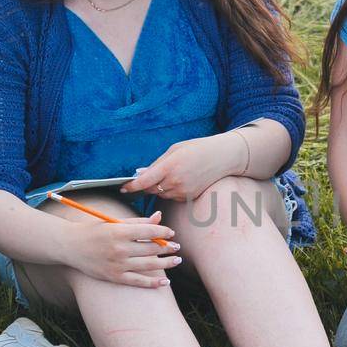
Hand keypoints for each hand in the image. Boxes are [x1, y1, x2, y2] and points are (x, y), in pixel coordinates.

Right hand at [61, 212, 179, 288]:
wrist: (70, 246)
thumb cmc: (94, 231)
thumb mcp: (114, 222)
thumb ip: (138, 221)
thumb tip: (159, 217)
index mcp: (119, 231)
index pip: (149, 231)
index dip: (164, 231)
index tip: (171, 232)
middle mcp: (119, 249)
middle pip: (151, 248)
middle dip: (167, 247)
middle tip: (177, 247)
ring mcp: (117, 264)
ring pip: (149, 265)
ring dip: (166, 263)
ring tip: (177, 260)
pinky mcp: (114, 277)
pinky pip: (138, 282)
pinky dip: (153, 283)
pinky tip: (165, 282)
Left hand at [122, 134, 242, 201]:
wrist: (223, 157)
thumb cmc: (197, 149)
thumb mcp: (174, 150)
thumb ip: (157, 164)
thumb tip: (141, 174)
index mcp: (170, 167)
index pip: (144, 181)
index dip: (131, 186)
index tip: (123, 188)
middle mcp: (175, 181)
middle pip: (151, 189)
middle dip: (147, 184)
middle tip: (152, 175)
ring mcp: (183, 191)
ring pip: (161, 194)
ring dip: (160, 187)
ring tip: (172, 174)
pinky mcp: (190, 197)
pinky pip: (173, 197)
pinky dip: (171, 191)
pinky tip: (181, 180)